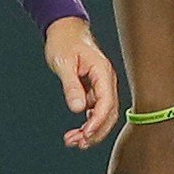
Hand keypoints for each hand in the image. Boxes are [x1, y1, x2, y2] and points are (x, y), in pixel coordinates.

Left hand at [45, 17, 119, 148]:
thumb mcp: (64, 63)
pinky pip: (95, 110)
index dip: (98, 122)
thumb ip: (71, 86)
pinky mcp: (94, 89)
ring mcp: (101, 86)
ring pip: (103, 115)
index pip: (106, 103)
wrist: (64, 30)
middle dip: (96, 131)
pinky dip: (87, 123)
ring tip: (74, 141)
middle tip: (78, 143)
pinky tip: (76, 133)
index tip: (86, 134)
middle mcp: (106, 81)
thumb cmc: (64, 42)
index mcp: (102, 72)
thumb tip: (77, 108)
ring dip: (91, 130)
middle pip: (109, 113)